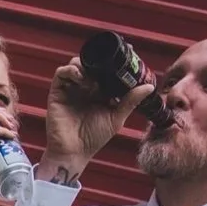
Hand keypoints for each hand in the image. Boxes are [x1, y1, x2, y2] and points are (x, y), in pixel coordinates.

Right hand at [41, 58, 155, 179]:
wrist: (74, 151)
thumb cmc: (93, 138)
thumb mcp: (116, 117)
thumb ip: (130, 101)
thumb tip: (149, 86)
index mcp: (99, 92)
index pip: (106, 70)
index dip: (113, 62)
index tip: (124, 53)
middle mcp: (85, 88)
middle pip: (91, 63)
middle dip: (98, 60)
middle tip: (108, 62)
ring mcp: (71, 88)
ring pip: (75, 64)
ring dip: (84, 64)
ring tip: (92, 78)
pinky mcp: (57, 92)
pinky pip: (61, 73)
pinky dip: (71, 70)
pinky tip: (81, 78)